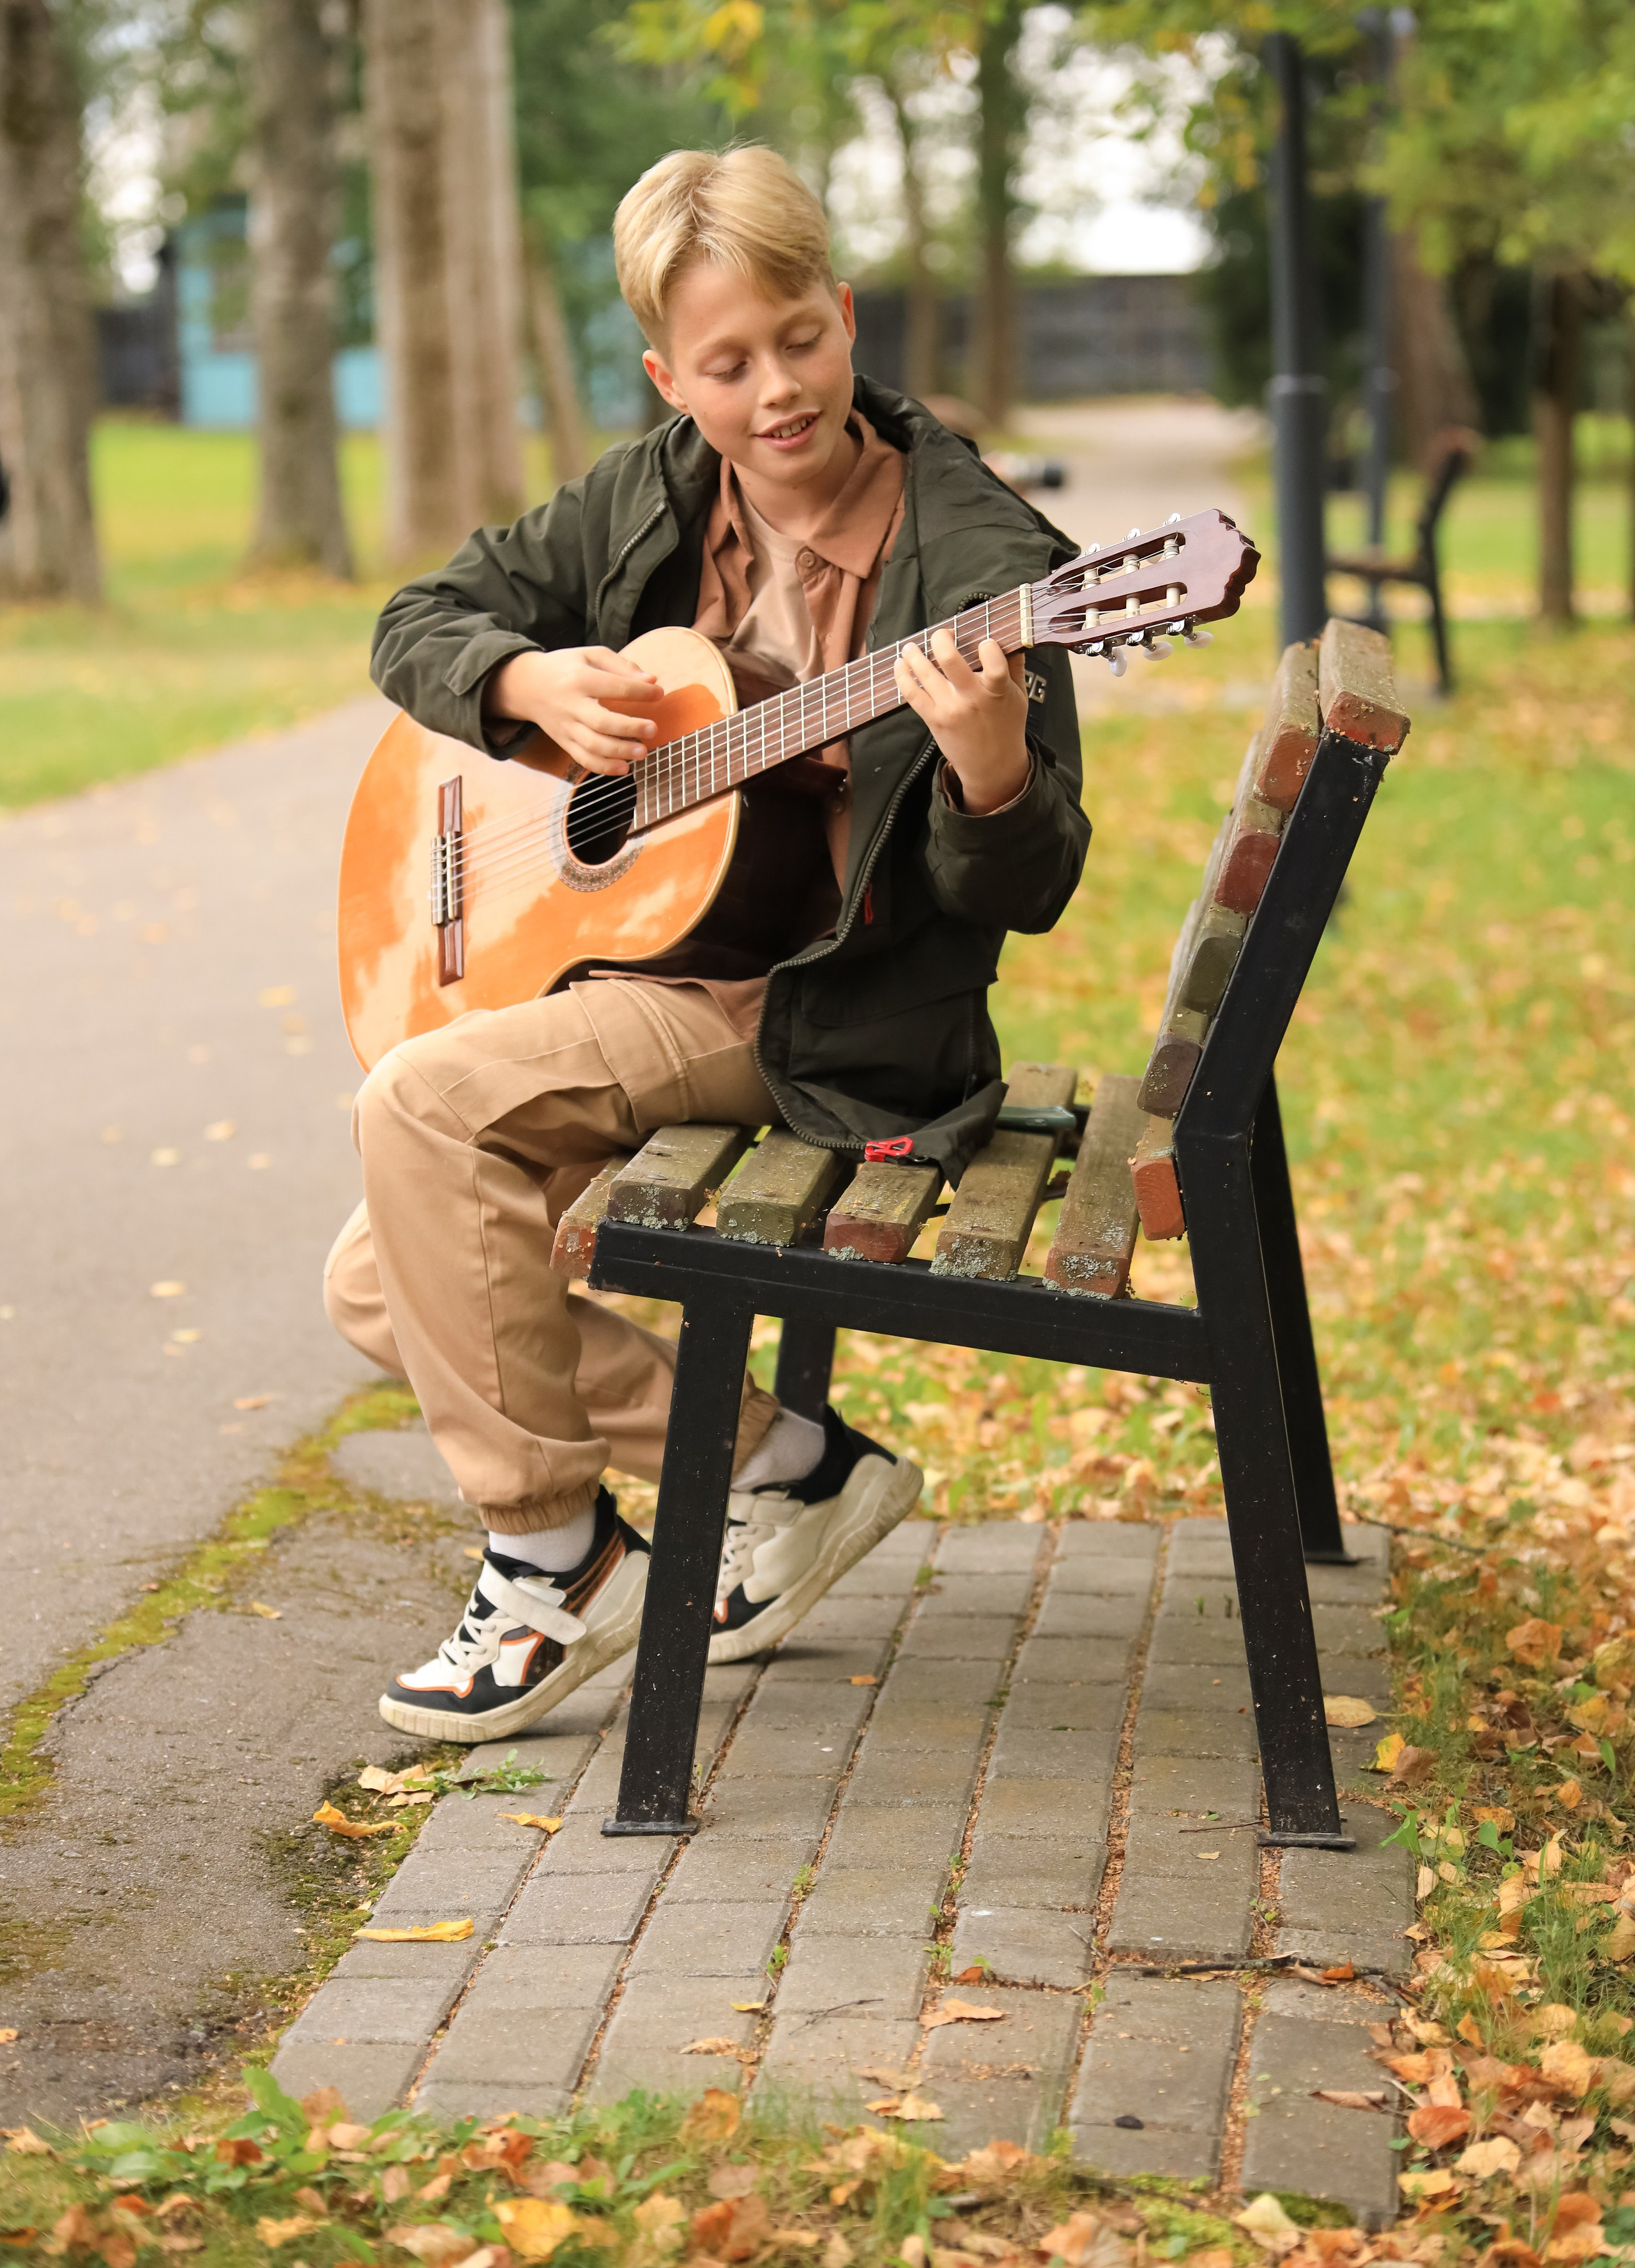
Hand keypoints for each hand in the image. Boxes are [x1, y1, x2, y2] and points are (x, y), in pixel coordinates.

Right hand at [485, 647, 661, 776]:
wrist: (526, 685)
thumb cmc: (566, 668)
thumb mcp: (590, 655)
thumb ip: (622, 666)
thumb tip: (652, 680)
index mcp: (580, 678)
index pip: (614, 687)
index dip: (640, 691)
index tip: (659, 693)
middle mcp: (571, 704)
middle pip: (601, 721)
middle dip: (630, 727)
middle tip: (653, 729)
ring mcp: (566, 726)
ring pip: (592, 745)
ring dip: (619, 751)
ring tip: (643, 752)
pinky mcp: (563, 741)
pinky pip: (583, 759)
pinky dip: (603, 767)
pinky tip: (623, 768)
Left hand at [894, 630, 1029, 813]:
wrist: (992, 766)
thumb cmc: (1007, 727)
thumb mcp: (1019, 696)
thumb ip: (1015, 665)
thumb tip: (1013, 636)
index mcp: (997, 690)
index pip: (993, 661)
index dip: (988, 645)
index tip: (985, 642)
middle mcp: (971, 698)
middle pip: (950, 660)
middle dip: (941, 638)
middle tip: (942, 634)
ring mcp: (950, 709)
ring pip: (925, 673)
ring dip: (914, 654)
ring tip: (911, 646)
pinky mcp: (934, 719)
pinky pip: (912, 693)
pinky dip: (902, 676)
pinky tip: (900, 665)